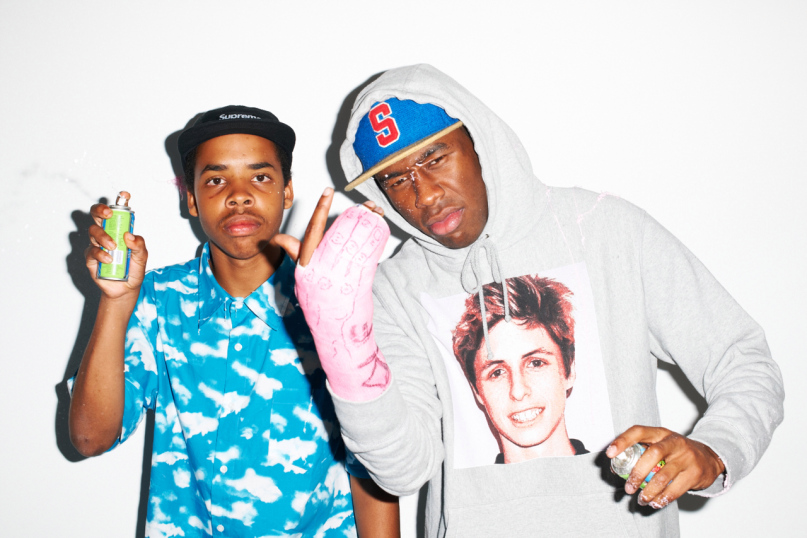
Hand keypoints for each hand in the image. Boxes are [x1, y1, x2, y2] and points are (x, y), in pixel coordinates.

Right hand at [85, 191, 147, 300]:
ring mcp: (97, 244)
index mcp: (120, 230)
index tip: (124, 196)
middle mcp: (107, 234)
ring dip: (103, 236)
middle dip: (101, 211)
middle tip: (108, 215)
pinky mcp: (90, 257)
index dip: (119, 201)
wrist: (125, 289)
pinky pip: (91, 250)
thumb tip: (129, 236)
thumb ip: (139, 246)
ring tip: (113, 247)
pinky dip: (100, 254)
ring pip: (93, 231)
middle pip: (97, 215)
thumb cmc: (134, 270)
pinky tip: (108, 259)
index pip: (118, 212)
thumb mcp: (142, 257)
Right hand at [273, 187, 390, 399]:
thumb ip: (295, 255)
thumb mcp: (303, 279)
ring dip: (366, 226)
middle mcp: (319, 271)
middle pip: (338, 235)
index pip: (311, 233)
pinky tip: (380, 232)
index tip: (328, 192)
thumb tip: (278, 238)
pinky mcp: (354, 285)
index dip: (320, 211)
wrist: (334, 334)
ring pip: (355, 244)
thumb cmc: (318, 303)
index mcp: (305, 267)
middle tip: (363, 201)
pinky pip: (367, 259)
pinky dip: (375, 243)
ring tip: (375, 214)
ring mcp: (338, 278)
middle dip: (351, 215)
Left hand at [606, 426, 724, 508]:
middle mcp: (673, 442)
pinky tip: (655, 503)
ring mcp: (686, 457)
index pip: (638, 431)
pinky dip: (663, 499)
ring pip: (664, 476)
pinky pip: (676, 489)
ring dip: (649, 491)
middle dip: (637, 473)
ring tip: (641, 499)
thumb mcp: (660, 445)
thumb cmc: (675, 452)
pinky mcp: (695, 473)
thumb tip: (615, 468)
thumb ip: (640, 453)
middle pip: (652, 455)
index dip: (622, 441)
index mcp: (660, 433)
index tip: (610, 454)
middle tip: (628, 488)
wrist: (708, 457)